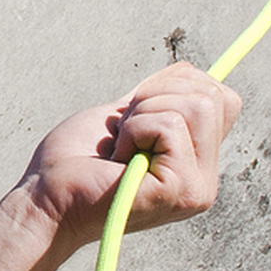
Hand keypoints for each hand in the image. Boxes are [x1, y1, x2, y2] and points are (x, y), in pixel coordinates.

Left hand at [18, 64, 240, 254]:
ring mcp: (197, 188)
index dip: (179, 86)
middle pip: (212, 96)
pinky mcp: (181, 189)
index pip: (225, 99)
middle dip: (156, 96)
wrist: (46, 198)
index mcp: (197, 164)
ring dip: (142, 115)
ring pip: (195, 106)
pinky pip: (170, 124)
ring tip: (121, 146)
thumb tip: (188, 72)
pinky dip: (133, 130)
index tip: (138, 111)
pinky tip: (117, 159)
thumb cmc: (75, 161)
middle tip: (124, 131)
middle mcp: (206, 181)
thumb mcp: (126, 117)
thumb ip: (161, 100)